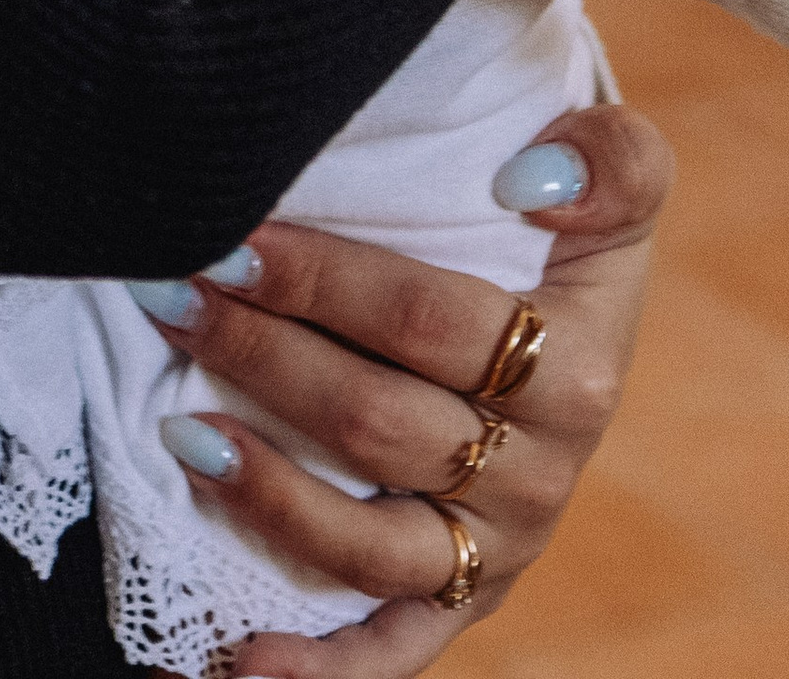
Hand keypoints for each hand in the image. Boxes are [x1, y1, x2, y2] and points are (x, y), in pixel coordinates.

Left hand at [138, 101, 672, 669]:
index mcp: (575, 370)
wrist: (578, 321)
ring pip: (367, 542)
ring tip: (179, 433)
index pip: (423, 321)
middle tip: (172, 296)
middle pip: (375, 422)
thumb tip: (533, 177)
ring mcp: (496, 549)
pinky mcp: (463, 598)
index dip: (322, 280)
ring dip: (262, 492)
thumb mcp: (616, 175)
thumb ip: (611, 161)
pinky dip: (319, 671)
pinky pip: (393, 651)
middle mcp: (539, 475)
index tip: (232, 238)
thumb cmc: (569, 233)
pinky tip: (241, 663)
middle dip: (259, 355)